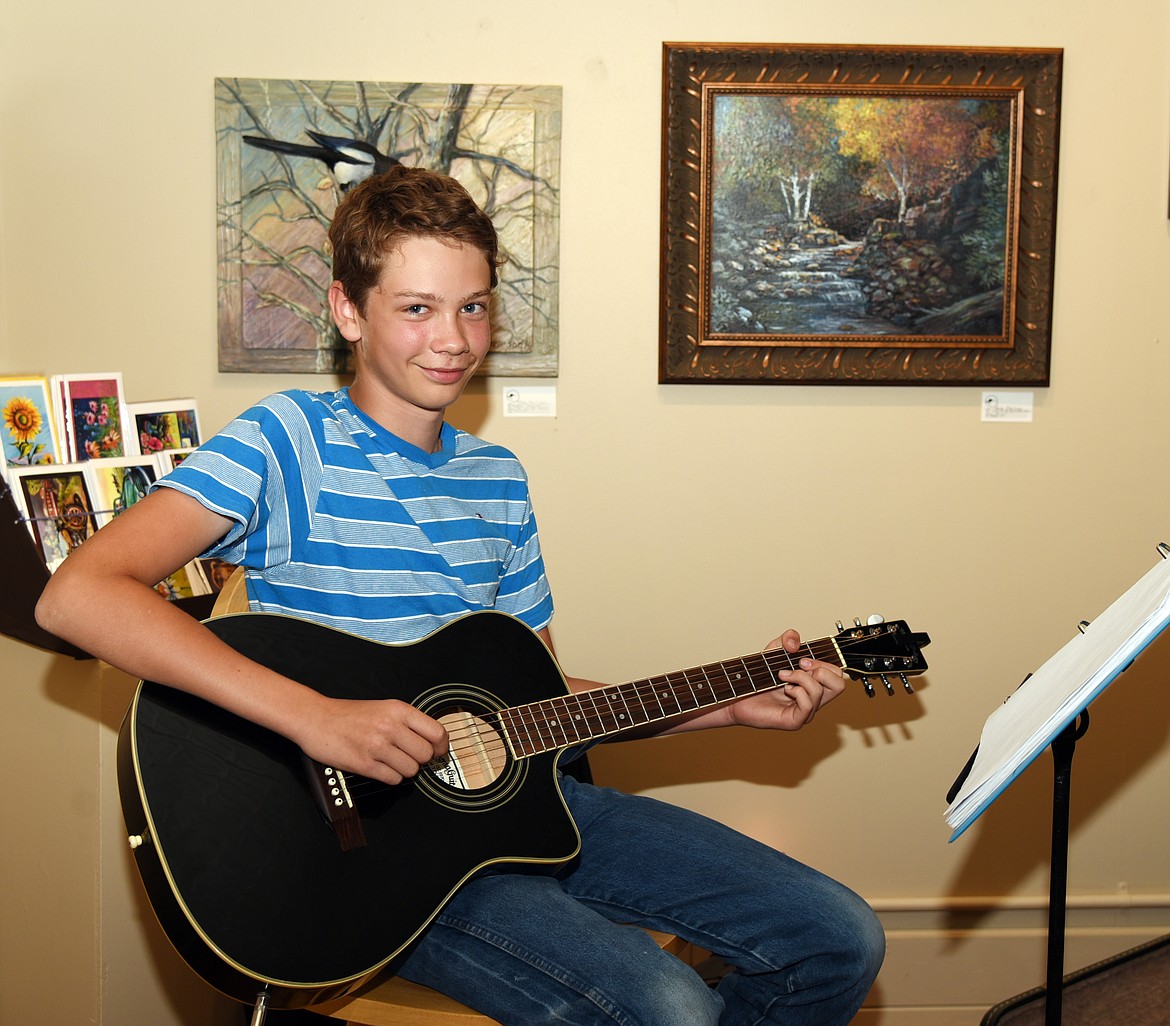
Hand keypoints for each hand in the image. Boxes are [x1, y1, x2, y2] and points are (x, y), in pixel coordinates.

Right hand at [295, 697, 449, 784]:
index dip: (441, 746)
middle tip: (409, 757)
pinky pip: (393, 779)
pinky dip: (390, 777)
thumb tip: (431, 741)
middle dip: (420, 760)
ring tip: (391, 761)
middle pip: (426, 754)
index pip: (436, 732)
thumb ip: (407, 722)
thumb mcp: (383, 708)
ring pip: (411, 770)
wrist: (316, 718)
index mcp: (398, 710)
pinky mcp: (364, 763)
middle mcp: (390, 727)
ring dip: (404, 769)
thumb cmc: (349, 714)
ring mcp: (377, 746)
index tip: (438, 752)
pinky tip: (380, 767)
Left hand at [727, 628, 846, 730]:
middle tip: (798, 665)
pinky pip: (807, 704)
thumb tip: (795, 642)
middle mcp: (813, 699)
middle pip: (840, 684)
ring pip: (820, 691)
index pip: (838, 674)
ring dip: (799, 677)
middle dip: (820, 668)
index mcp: (814, 684)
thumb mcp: (774, 650)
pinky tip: (784, 689)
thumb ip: (787, 638)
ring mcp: (806, 711)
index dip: (824, 662)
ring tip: (782, 676)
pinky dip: (796, 691)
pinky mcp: (795, 721)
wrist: (738, 693)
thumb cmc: (758, 677)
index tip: (802, 659)